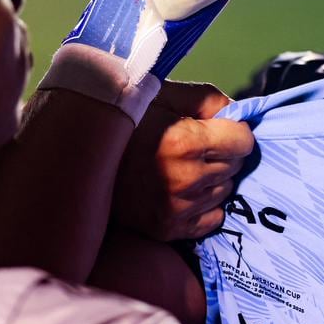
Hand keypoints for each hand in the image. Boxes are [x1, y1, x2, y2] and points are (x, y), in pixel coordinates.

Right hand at [112, 81, 253, 240]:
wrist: (80, 156)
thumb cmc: (126, 120)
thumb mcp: (164, 94)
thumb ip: (209, 99)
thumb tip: (239, 113)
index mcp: (184, 141)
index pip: (243, 141)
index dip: (233, 131)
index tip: (216, 129)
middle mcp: (184, 179)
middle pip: (235, 166)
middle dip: (223, 153)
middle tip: (195, 147)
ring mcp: (176, 208)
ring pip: (225, 191)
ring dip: (213, 178)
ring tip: (183, 166)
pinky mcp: (167, 229)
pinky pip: (212, 218)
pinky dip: (204, 205)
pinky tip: (181, 189)